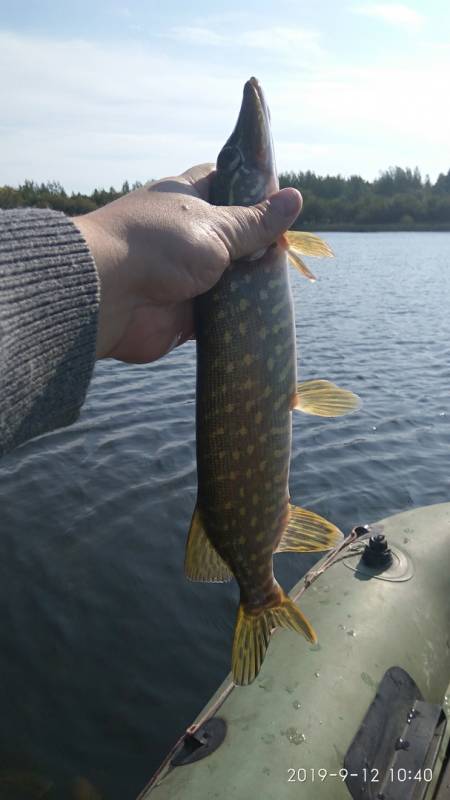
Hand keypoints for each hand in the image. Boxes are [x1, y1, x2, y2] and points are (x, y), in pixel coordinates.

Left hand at [73, 163, 301, 362]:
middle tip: (291, 252)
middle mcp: (187, 233)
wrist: (107, 297)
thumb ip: (256, 222)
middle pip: (235, 235)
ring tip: (285, 283)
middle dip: (260, 245)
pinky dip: (240, 315)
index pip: (226, 182)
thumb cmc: (158, 247)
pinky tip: (266, 313)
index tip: (285, 203)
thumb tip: (296, 199)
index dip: (256, 191)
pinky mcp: (186, 313)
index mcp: (187, 197)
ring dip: (253, 283)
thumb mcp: (215, 227)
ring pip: (231, 277)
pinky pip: (221, 314)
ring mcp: (186, 274)